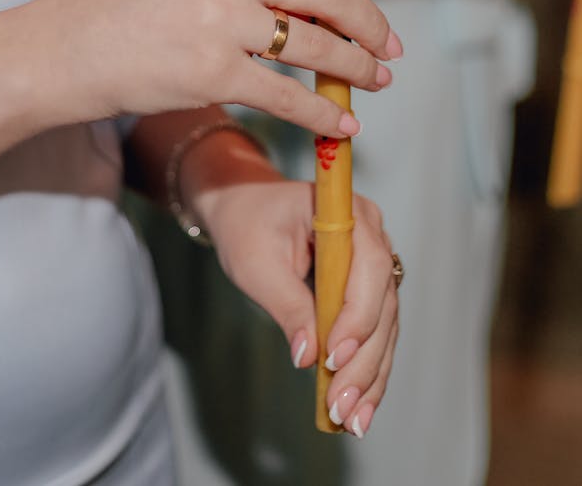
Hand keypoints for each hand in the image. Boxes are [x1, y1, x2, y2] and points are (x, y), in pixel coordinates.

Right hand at [36, 0, 410, 134]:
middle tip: (391, 45)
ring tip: (375, 80)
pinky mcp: (211, 73)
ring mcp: (219, 20)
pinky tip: (343, 123)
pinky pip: (289, 96)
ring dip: (358, 68)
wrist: (66, 47)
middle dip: (371, 21)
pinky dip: (324, 114)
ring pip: (317, 46)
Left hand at [196, 173, 397, 437]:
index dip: (358, 314)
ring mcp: (373, 264)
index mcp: (347, 212)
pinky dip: (366, 370)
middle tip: (341, 406)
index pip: (369, 266)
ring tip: (352, 419)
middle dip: (363, 359)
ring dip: (369, 375)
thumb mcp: (255, 263)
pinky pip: (374, 332)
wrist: (243, 208)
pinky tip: (358, 408)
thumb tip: (306, 356)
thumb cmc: (246, 224)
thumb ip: (285, 304)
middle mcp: (372, 236)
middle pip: (382, 303)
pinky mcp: (366, 290)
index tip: (333, 356)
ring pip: (384, 326)